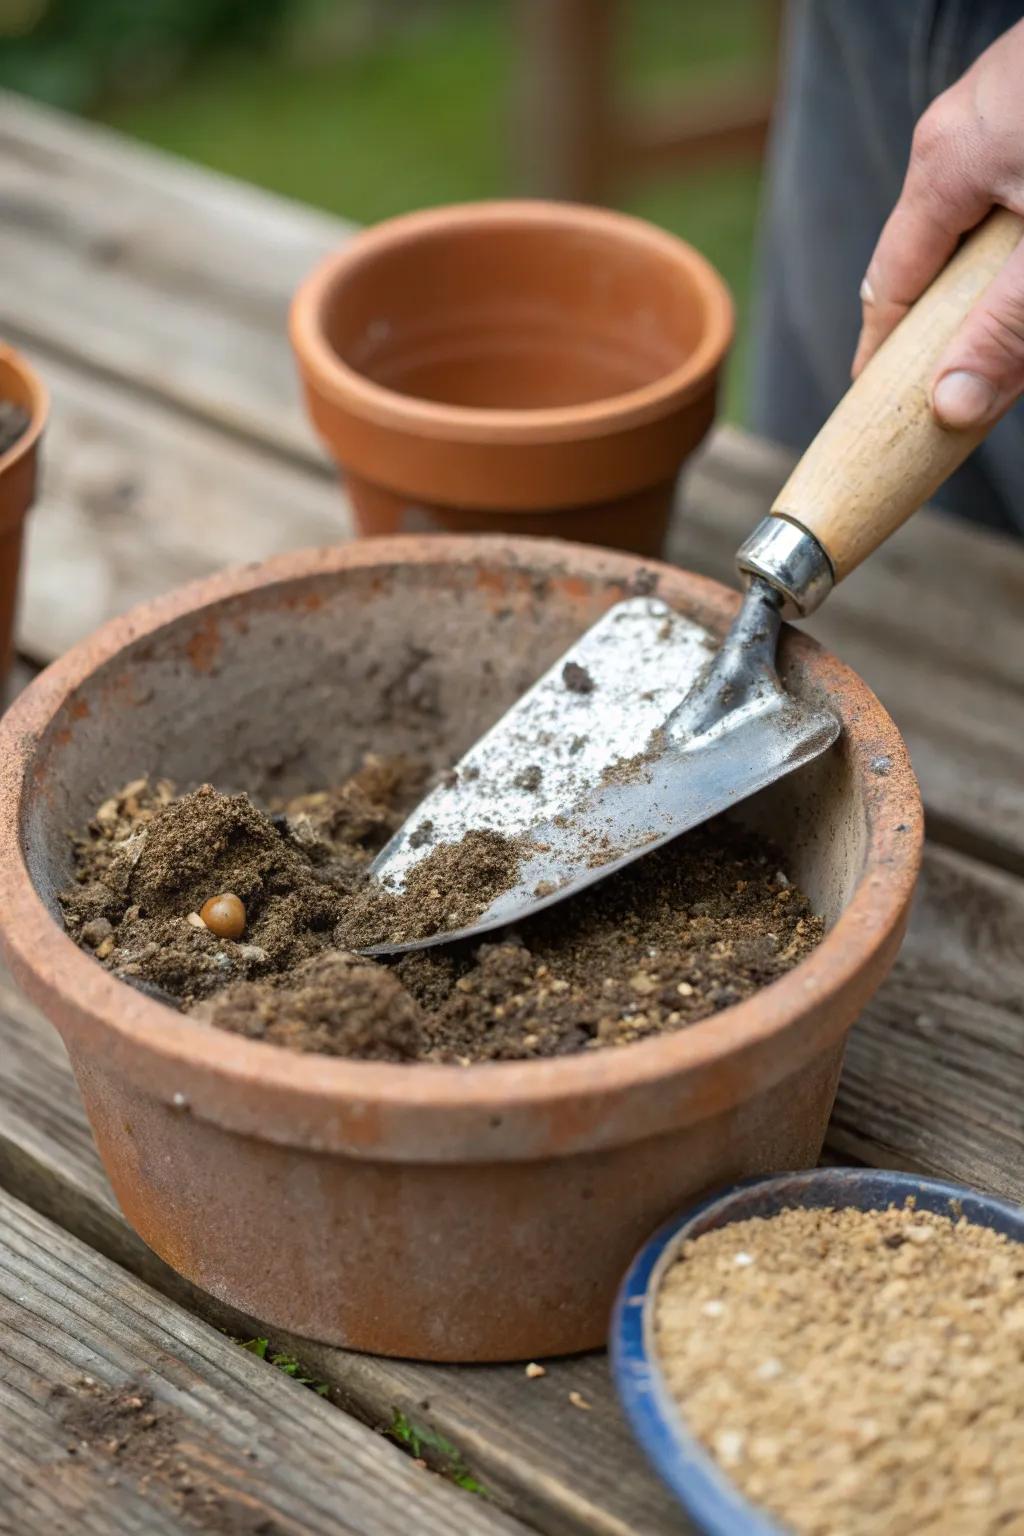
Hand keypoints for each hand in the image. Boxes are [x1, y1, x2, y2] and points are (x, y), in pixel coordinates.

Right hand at [853, 19, 1023, 429]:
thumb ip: (1007, 327)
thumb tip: (950, 407)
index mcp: (944, 162)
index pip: (888, 284)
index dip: (882, 354)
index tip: (878, 405)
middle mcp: (959, 127)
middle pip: (934, 252)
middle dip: (952, 316)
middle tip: (970, 374)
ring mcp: (1005, 101)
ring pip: (983, 219)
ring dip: (1001, 277)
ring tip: (1019, 315)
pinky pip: (1016, 181)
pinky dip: (1023, 234)